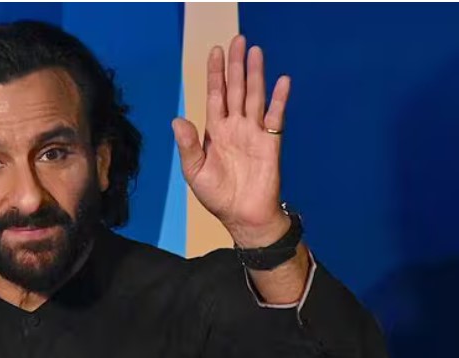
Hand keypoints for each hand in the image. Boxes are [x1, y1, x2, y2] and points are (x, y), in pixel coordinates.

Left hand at [172, 35, 290, 247]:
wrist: (243, 216)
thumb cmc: (217, 196)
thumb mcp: (194, 171)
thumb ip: (187, 145)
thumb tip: (177, 118)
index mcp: (215, 131)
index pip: (215, 95)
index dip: (215, 74)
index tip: (215, 51)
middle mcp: (235, 126)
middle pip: (235, 89)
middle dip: (236, 65)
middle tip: (238, 40)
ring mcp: (253, 132)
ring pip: (254, 97)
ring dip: (255, 74)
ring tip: (256, 52)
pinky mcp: (270, 143)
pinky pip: (275, 117)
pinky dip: (279, 99)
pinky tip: (282, 81)